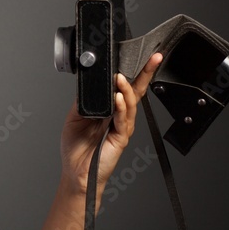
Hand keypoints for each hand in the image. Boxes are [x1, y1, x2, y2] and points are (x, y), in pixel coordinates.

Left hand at [59, 53, 162, 193]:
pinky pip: (122, 119)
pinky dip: (121, 107)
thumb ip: (84, 101)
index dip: (132, 72)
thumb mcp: (75, 117)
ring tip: (120, 78)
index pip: (124, 87)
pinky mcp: (120, 138)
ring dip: (127, 88)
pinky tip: (118, 97)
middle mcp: (119, 117)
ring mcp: (121, 127)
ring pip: (130, 103)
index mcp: (110, 110)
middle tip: (153, 57)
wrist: (76, 173)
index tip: (139, 56)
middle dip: (146, 73)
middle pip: (136, 91)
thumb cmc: (76, 149)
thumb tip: (89, 83)